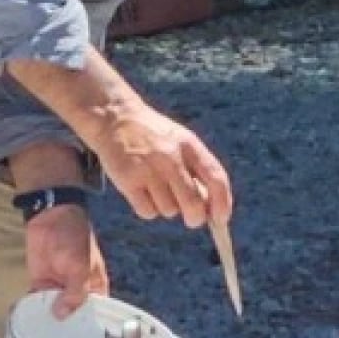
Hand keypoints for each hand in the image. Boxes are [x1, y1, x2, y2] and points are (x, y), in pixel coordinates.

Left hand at [25, 205, 109, 318]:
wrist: (51, 217)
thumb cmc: (75, 240)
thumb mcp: (81, 268)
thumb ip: (75, 294)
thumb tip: (61, 316)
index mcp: (95, 287)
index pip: (95, 313)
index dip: (90, 328)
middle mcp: (77, 291)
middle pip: (73, 315)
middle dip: (67, 328)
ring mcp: (58, 288)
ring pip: (54, 310)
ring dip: (49, 321)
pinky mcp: (41, 283)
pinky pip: (38, 301)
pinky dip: (34, 310)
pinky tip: (30, 323)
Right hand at [88, 103, 234, 228]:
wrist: (115, 118)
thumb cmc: (155, 137)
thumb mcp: (181, 143)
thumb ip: (198, 170)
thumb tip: (212, 209)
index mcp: (190, 145)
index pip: (217, 178)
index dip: (223, 203)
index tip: (221, 220)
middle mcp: (171, 157)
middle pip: (194, 204)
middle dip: (195, 218)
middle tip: (192, 219)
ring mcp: (149, 169)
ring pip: (169, 211)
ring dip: (166, 208)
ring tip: (157, 189)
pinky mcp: (128, 180)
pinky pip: (147, 212)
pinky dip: (148, 209)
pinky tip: (142, 193)